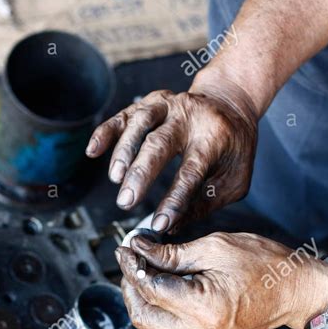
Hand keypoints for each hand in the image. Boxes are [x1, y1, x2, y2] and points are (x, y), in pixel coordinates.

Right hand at [86, 82, 257, 232]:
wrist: (232, 101)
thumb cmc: (233, 148)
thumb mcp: (233, 180)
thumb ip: (204, 204)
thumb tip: (172, 227)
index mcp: (214, 137)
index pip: (191, 172)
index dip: (173, 199)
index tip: (159, 223)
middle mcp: (189, 117)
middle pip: (160, 144)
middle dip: (140, 174)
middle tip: (126, 202)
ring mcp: (168, 105)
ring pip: (139, 124)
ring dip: (123, 152)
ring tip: (115, 179)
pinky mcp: (150, 102)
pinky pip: (123, 115)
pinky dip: (106, 131)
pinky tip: (93, 151)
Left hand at [115, 233, 327, 328]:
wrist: (294, 292)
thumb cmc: (264, 265)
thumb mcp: (214, 248)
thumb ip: (170, 253)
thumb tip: (138, 249)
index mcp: (204, 308)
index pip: (150, 289)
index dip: (132, 266)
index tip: (125, 248)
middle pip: (143, 315)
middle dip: (130, 286)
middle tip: (129, 260)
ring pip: (151, 326)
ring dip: (140, 299)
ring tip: (143, 271)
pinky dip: (157, 309)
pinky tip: (159, 288)